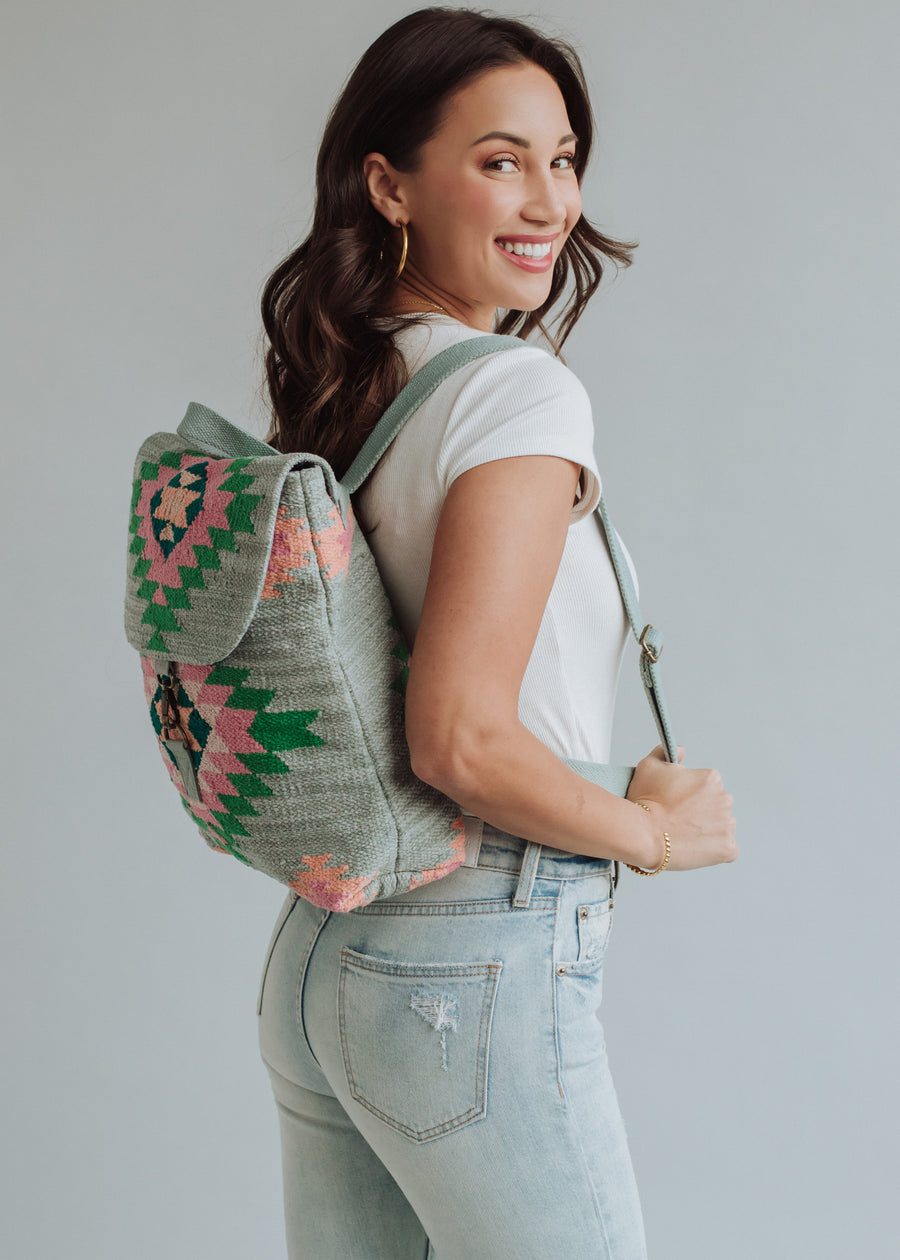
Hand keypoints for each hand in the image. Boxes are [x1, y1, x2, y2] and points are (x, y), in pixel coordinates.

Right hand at [626, 745, 737, 871]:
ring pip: (721, 827)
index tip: (677, 803)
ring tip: (684, 836)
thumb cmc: (645, 802)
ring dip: (708, 831)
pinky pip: (727, 850)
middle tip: (679, 820)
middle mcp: (725, 799)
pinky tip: (695, 848)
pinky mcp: (728, 848)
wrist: (644, 834)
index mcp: (711, 779)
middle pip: (717, 806)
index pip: (707, 786)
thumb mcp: (648, 766)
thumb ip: (664, 752)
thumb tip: (681, 750)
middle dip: (702, 812)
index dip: (690, 796)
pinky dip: (714, 851)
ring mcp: (728, 825)